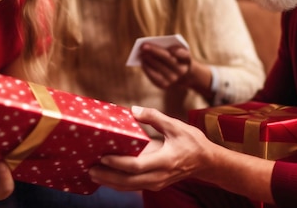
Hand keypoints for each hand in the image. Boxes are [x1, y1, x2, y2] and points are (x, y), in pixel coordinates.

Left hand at [89, 106, 214, 191]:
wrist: (206, 161)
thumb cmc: (191, 142)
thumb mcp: (176, 125)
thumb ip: (155, 117)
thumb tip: (134, 110)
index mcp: (165, 161)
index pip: (137, 166)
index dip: (119, 163)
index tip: (104, 157)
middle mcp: (159, 176)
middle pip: (129, 181)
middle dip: (108, 176)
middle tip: (90, 168)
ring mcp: (157, 182)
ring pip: (130, 187)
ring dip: (110, 182)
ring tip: (92, 174)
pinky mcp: (154, 183)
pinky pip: (133, 186)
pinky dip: (118, 183)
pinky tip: (105, 178)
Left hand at [140, 43, 212, 97]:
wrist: (182, 75)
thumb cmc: (177, 58)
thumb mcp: (179, 51)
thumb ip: (173, 47)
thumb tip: (159, 48)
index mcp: (187, 59)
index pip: (183, 54)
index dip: (177, 51)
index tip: (170, 49)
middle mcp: (181, 70)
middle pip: (167, 59)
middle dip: (154, 52)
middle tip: (143, 46)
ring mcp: (173, 79)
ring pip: (160, 68)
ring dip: (149, 61)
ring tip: (141, 54)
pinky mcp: (165, 85)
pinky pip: (155, 77)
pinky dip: (148, 70)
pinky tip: (142, 63)